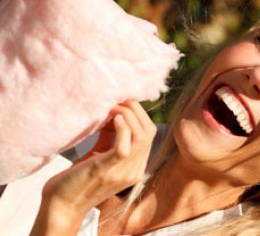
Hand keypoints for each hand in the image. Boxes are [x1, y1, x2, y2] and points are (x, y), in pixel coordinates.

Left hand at [31, 100, 156, 234]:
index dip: (139, 113)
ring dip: (128, 115)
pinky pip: (125, 146)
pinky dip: (122, 127)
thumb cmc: (78, 177)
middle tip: (117, 99)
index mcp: (135, 167)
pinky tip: (112, 118)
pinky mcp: (107, 170)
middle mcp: (134, 171)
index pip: (150, 133)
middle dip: (135, 110)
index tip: (123, 101)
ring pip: (141, 136)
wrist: (62, 206)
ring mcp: (123, 172)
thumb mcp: (100, 154)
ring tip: (112, 107)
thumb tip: (114, 109)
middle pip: (149, 132)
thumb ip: (110, 136)